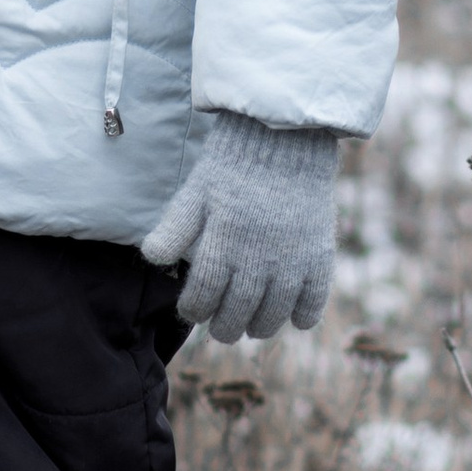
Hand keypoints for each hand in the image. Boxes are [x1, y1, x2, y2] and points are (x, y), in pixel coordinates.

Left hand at [141, 113, 338, 342]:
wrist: (285, 141)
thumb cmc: (232, 167)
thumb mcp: (196, 193)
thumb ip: (174, 228)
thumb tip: (151, 258)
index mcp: (223, 241)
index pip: (204, 295)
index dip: (194, 310)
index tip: (192, 311)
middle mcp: (258, 257)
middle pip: (237, 313)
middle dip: (224, 328)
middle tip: (221, 329)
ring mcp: (292, 259)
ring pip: (273, 315)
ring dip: (260, 327)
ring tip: (252, 326)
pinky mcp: (319, 255)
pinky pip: (313, 302)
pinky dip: (302, 317)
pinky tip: (292, 316)